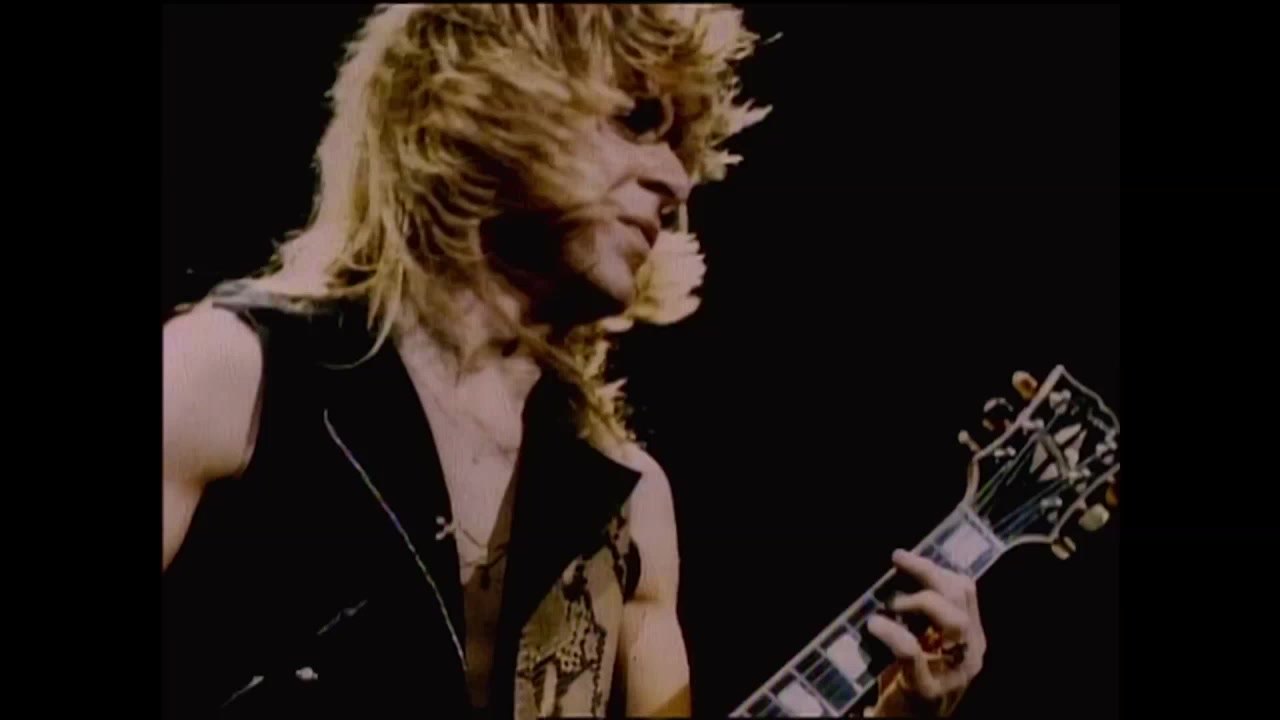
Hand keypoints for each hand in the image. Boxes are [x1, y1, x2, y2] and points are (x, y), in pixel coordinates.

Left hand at [863, 550, 986, 716]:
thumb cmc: (908, 679)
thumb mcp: (923, 642)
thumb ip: (920, 614)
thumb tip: (898, 574)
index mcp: (970, 636)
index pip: (965, 590)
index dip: (935, 568)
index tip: (904, 557)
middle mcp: (970, 652)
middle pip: (961, 599)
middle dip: (928, 574)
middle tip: (897, 564)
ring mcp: (954, 673)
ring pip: (953, 622)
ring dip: (919, 602)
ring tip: (890, 603)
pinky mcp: (928, 690)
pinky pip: (912, 651)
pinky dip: (892, 632)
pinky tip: (874, 626)